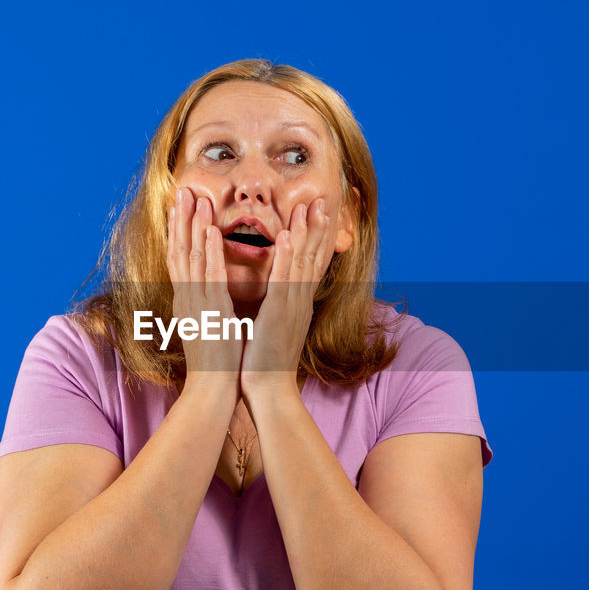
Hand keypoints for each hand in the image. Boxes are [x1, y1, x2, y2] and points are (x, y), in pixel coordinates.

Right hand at [166, 186, 242, 396]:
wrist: (211, 388)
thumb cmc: (214, 362)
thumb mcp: (206, 327)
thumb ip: (203, 308)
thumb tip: (206, 295)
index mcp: (185, 301)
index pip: (178, 259)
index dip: (178, 231)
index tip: (179, 207)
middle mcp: (186, 298)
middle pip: (179, 250)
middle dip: (180, 219)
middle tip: (181, 190)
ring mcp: (196, 303)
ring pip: (191, 256)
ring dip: (193, 225)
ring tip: (195, 197)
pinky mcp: (211, 310)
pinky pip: (208, 275)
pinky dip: (208, 252)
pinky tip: (209, 230)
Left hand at [240, 198, 335, 400]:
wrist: (269, 390)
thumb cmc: (266, 361)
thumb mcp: (275, 326)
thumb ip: (280, 307)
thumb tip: (279, 295)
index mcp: (297, 303)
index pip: (311, 263)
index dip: (317, 238)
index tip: (320, 214)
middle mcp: (299, 301)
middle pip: (313, 257)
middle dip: (318, 227)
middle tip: (322, 199)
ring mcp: (291, 307)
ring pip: (302, 262)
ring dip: (305, 232)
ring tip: (309, 206)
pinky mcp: (278, 315)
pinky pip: (283, 281)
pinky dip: (286, 258)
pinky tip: (286, 238)